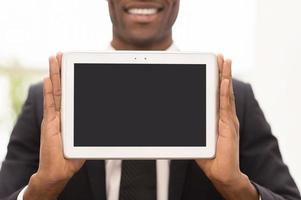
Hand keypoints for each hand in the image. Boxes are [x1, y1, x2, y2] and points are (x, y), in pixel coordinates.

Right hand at [24, 53, 84, 199]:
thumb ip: (94, 127)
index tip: (74, 65)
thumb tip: (111, 119)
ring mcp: (55, 116)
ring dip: (54, 75)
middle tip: (60, 55)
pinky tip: (49, 78)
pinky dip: (49, 91)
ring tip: (53, 59)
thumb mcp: (88, 137)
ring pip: (56, 91)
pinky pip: (50, 104)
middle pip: (62, 87)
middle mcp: (62, 112)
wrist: (59, 169)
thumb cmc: (73, 155)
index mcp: (71, 114)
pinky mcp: (49, 122)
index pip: (72, 92)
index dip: (72, 78)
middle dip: (61, 71)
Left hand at [196, 55, 257, 199]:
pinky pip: (225, 107)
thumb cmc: (210, 156)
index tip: (215, 66)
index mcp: (219, 116)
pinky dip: (224, 93)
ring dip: (225, 77)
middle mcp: (225, 115)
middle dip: (222, 73)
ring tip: (226, 62)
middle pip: (223, 90)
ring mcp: (228, 120)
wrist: (221, 172)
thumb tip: (177, 116)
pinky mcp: (229, 126)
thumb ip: (191, 126)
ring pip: (226, 94)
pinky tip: (224, 81)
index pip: (217, 94)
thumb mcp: (198, 136)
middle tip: (222, 57)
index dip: (217, 80)